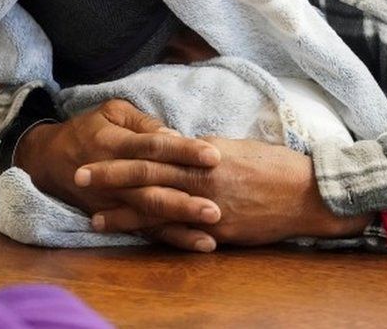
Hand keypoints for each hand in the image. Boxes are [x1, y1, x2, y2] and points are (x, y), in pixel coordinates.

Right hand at [14, 99, 223, 250]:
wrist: (49, 160)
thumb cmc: (89, 129)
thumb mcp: (112, 112)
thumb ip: (143, 124)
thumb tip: (174, 137)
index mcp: (113, 143)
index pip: (152, 147)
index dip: (182, 151)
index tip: (213, 156)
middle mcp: (112, 177)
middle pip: (151, 189)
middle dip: (184, 200)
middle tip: (216, 207)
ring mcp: (113, 202)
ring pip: (149, 216)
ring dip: (181, 226)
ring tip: (212, 233)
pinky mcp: (115, 218)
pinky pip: (147, 232)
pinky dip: (173, 239)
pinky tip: (201, 244)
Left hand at [76, 137, 372, 245]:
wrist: (308, 193)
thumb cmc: (271, 165)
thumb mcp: (231, 148)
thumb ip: (197, 150)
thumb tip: (171, 147)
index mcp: (202, 152)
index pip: (152, 150)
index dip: (121, 153)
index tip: (94, 150)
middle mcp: (201, 177)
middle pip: (146, 176)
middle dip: (110, 178)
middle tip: (78, 175)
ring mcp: (208, 206)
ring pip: (156, 208)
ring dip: (123, 214)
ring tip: (94, 217)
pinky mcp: (218, 231)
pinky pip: (181, 233)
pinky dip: (155, 235)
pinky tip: (136, 239)